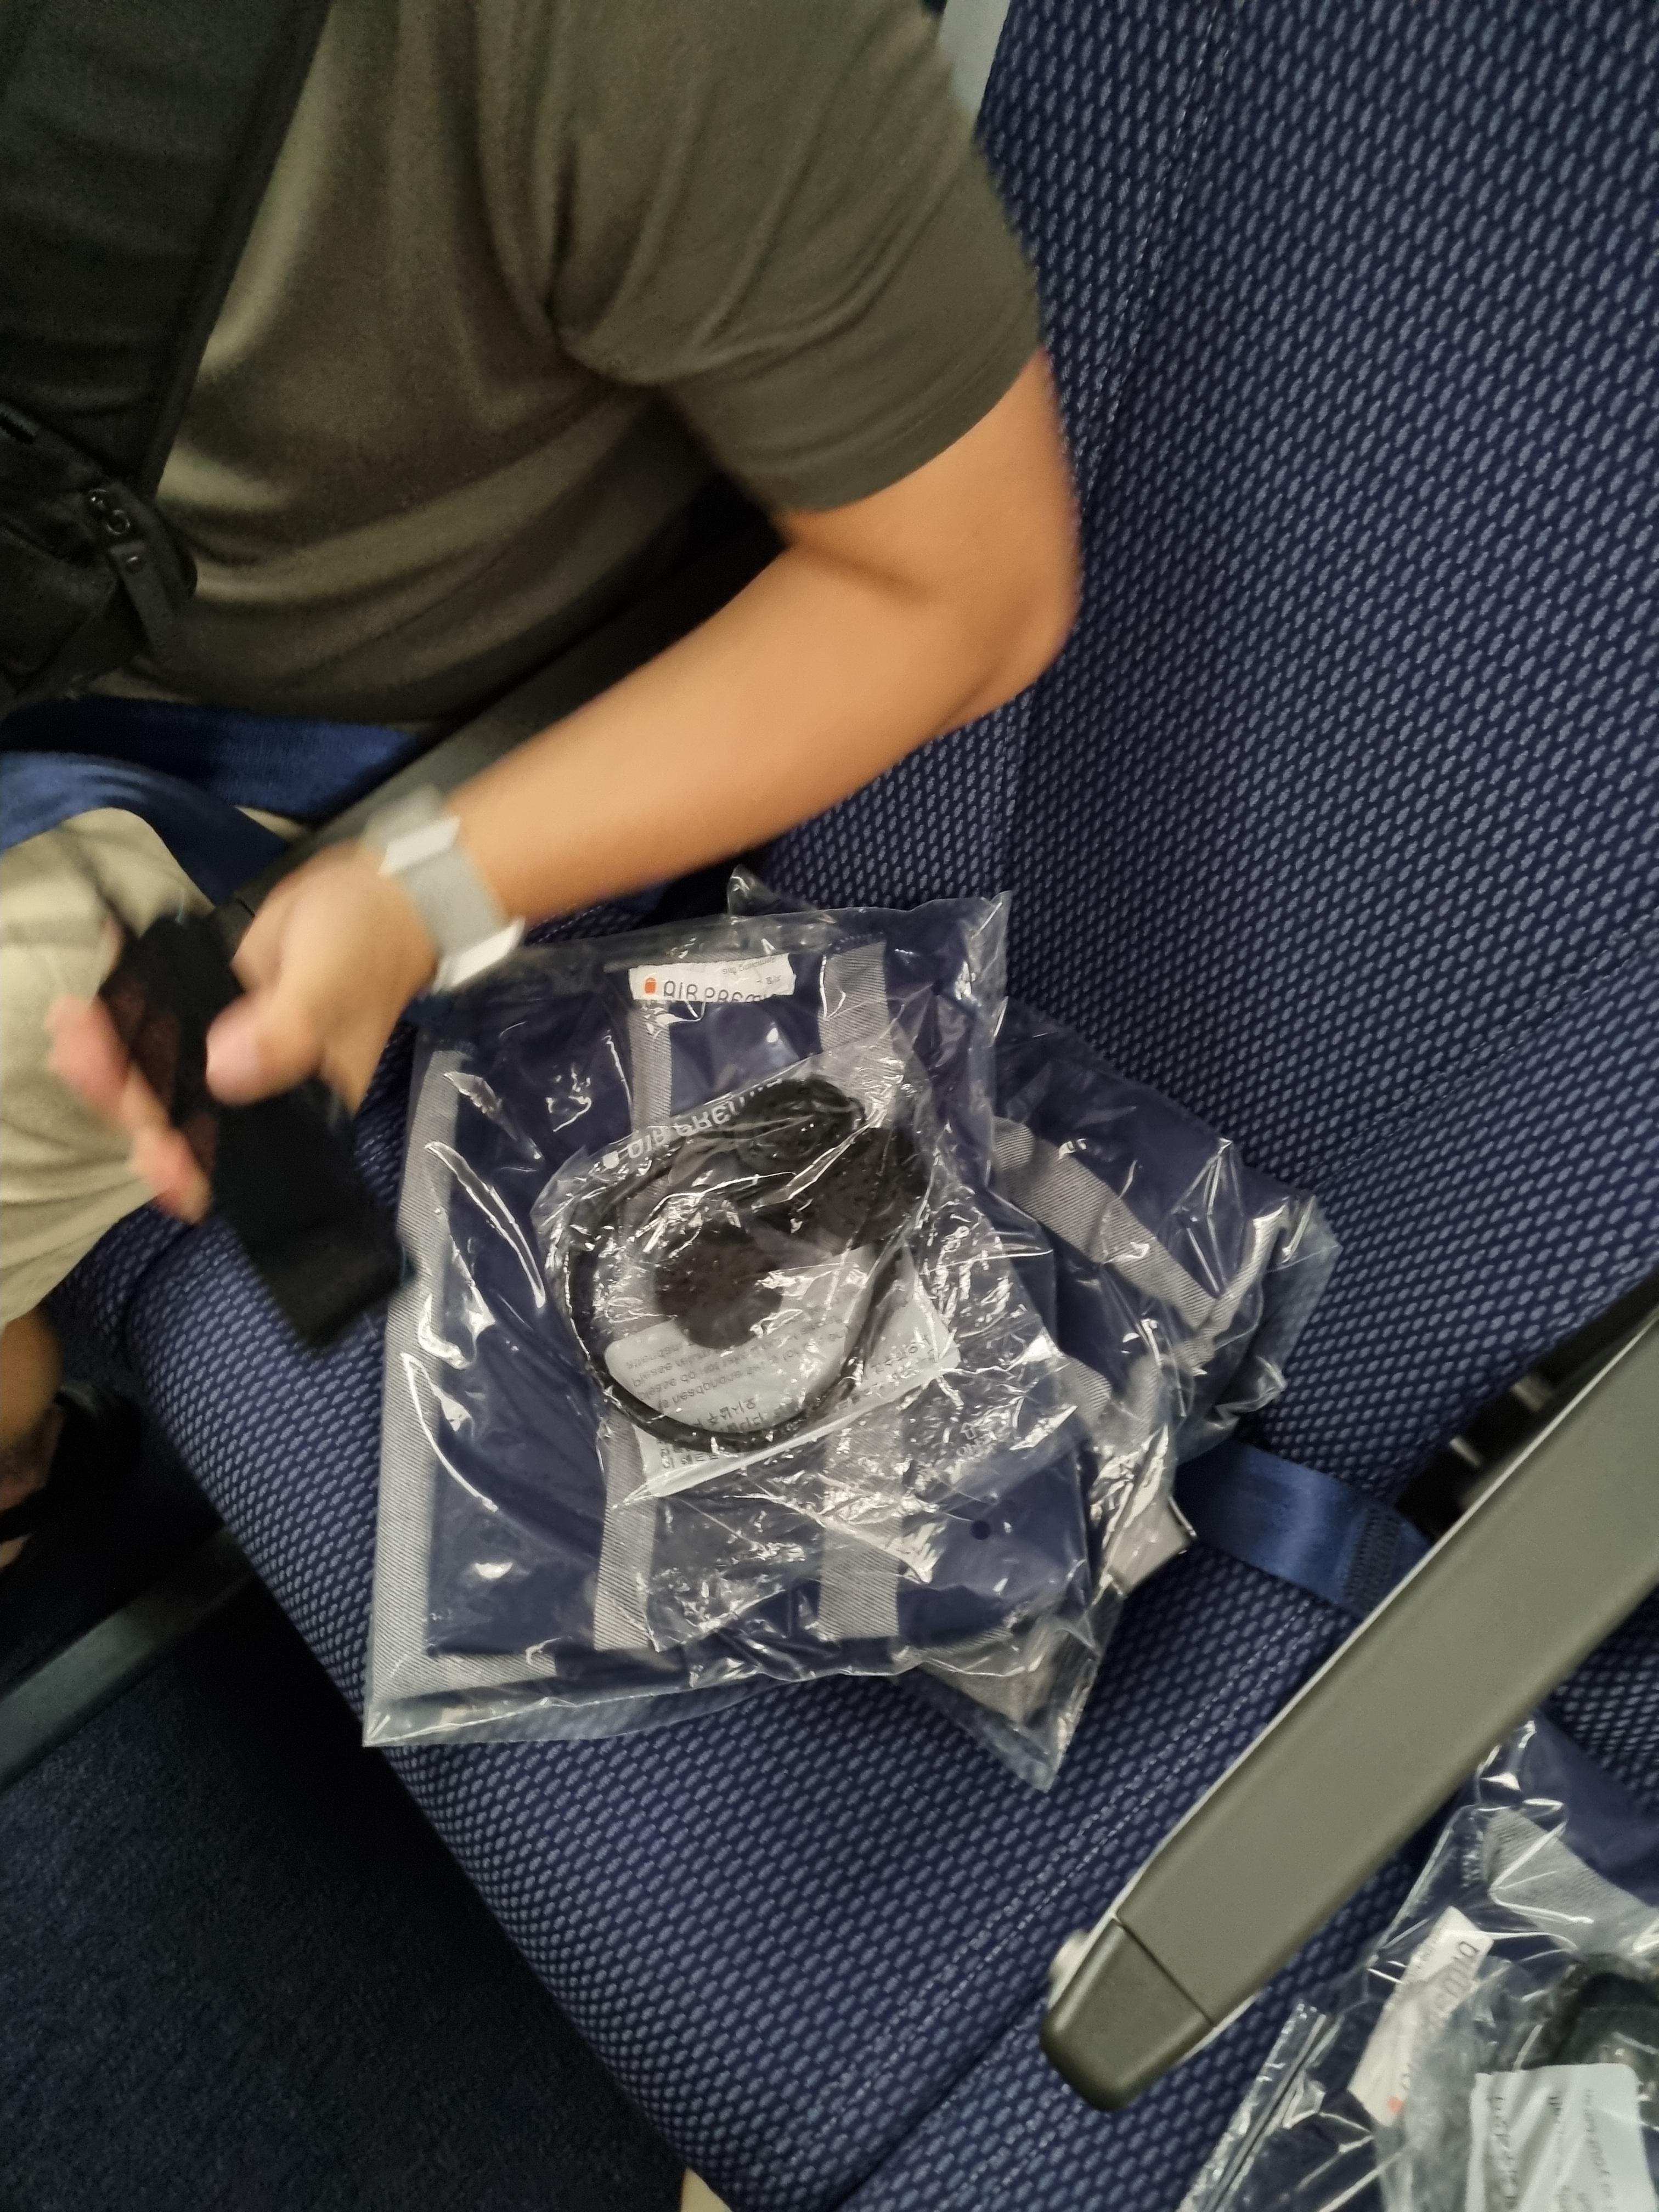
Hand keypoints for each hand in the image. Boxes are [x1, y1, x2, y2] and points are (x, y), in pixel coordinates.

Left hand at [48, 844, 435, 1220]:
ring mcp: (230, 1055)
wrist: (376, 895)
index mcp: (299, 1110)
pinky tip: (99, 993)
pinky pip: (158, 1030)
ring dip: (110, 1061)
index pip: (238, 1164)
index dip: (189, 1171)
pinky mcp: (210, 1015)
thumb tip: (227, 1071)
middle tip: (83, 1057)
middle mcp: (259, 1095)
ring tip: (74, 1024)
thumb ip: (285, 1031)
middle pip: (179, 1122)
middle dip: (126, 1100)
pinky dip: (122, 1018)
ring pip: (158, 1079)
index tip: (148, 1150)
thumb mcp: (330, 986)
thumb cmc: (367, 947)